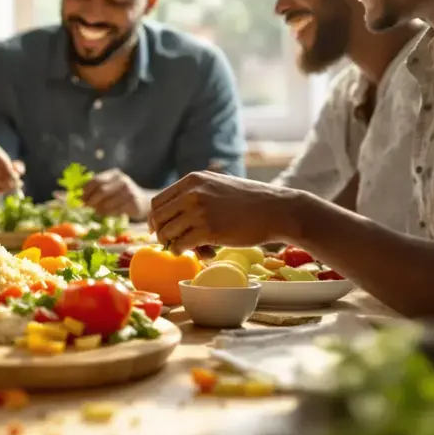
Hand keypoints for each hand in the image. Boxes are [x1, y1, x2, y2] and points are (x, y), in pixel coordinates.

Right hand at [0, 135, 24, 195]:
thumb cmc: (0, 166)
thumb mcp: (11, 162)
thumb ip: (17, 165)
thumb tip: (18, 171)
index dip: (3, 162)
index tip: (15, 172)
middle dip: (6, 176)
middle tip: (17, 183)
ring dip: (2, 184)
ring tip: (12, 187)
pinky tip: (3, 190)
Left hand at [84, 169, 147, 218]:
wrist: (143, 202)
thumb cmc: (121, 195)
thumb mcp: (110, 186)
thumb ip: (96, 188)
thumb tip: (76, 195)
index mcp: (114, 174)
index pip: (96, 180)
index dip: (86, 190)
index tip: (80, 198)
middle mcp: (122, 180)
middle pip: (101, 190)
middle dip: (91, 200)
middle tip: (85, 207)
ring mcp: (129, 191)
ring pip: (107, 202)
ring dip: (98, 209)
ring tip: (95, 212)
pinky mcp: (132, 203)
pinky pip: (115, 210)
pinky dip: (107, 214)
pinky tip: (104, 214)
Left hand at [148, 171, 297, 252]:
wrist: (278, 210)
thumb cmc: (250, 202)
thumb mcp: (218, 187)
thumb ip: (196, 195)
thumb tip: (173, 217)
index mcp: (192, 180)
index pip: (158, 201)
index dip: (156, 219)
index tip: (161, 231)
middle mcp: (192, 192)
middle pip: (158, 218)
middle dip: (162, 234)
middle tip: (174, 244)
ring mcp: (198, 210)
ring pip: (167, 233)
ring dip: (176, 245)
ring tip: (197, 249)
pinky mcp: (207, 229)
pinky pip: (180, 245)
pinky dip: (185, 252)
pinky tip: (205, 254)